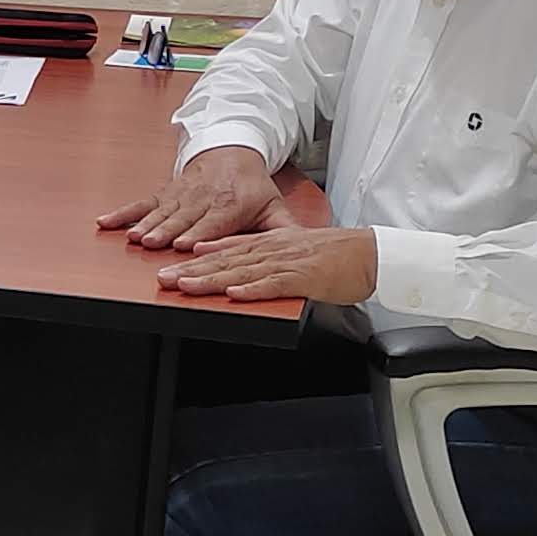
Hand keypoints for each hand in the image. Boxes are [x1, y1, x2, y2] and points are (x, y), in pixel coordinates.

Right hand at [99, 144, 280, 250]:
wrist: (232, 149)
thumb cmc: (252, 185)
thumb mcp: (273, 205)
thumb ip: (283, 229)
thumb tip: (300, 248)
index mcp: (230, 204)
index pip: (212, 221)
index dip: (197, 231)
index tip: (182, 242)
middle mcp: (202, 198)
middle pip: (182, 219)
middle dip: (166, 233)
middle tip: (152, 245)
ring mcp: (180, 195)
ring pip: (162, 211)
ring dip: (146, 224)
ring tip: (134, 236)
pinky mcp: (165, 193)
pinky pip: (142, 203)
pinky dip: (123, 212)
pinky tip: (106, 222)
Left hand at [157, 226, 378, 306]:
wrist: (372, 253)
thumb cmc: (335, 254)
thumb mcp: (291, 245)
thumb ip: (259, 250)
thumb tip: (225, 260)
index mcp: (271, 241)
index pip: (227, 249)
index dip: (197, 258)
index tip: (171, 266)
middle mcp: (274, 248)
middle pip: (227, 260)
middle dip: (193, 270)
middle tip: (164, 280)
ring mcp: (289, 262)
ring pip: (244, 271)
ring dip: (214, 280)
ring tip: (188, 287)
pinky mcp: (306, 277)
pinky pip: (276, 284)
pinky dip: (254, 289)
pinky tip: (235, 294)